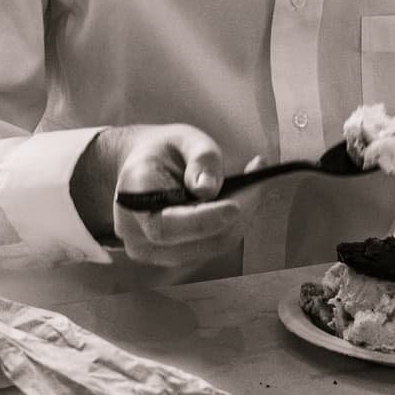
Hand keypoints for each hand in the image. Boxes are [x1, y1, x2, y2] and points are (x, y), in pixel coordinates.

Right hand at [70, 124, 247, 267]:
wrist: (140, 168)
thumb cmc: (163, 151)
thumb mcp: (184, 138)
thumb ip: (200, 158)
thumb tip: (208, 190)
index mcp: (134, 200)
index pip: (167, 226)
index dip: (203, 221)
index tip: (236, 206)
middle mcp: (137, 235)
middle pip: (195, 242)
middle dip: (236, 215)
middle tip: (260, 181)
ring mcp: (153, 252)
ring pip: (209, 247)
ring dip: (238, 221)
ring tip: (254, 187)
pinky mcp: (172, 257)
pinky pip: (210, 247)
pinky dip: (231, 226)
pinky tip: (241, 202)